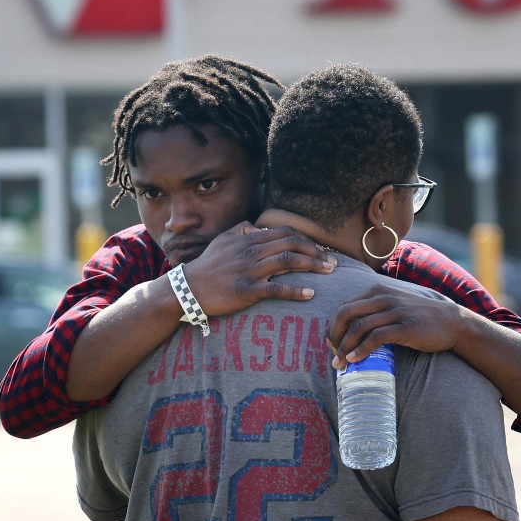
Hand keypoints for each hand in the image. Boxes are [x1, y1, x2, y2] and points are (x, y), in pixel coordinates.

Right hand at [183, 222, 335, 316]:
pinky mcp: (246, 290)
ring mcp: (249, 270)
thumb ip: (242, 228)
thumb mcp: (222, 240)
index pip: (285, 233)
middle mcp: (251, 251)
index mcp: (249, 239)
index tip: (320, 249)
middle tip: (333, 262)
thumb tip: (260, 226)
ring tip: (329, 272)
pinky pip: (275, 289)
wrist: (188, 289)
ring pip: (287, 262)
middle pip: (292, 245)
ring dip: (312, 266)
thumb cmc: (208, 265)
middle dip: (316, 251)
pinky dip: (295, 291)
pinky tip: (310, 293)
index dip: (307, 240)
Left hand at [326, 284, 466, 368]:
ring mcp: (395, 312)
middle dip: (334, 335)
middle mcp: (384, 298)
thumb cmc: (421, 317)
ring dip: (345, 347)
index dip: (334, 326)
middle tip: (333, 353)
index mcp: (378, 291)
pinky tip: (355, 360)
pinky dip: (361, 350)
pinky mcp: (405, 327)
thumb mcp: (395, 305)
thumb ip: (376, 310)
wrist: (452, 322)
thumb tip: (351, 328)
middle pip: (346, 314)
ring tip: (340, 363)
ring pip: (358, 327)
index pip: (345, 306)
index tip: (332, 343)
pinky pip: (376, 338)